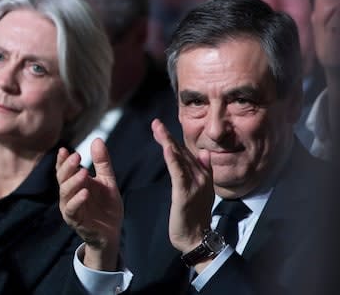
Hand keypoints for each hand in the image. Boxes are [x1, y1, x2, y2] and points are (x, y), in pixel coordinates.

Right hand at [56, 138, 122, 270]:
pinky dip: (77, 200)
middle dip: (67, 167)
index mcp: (75, 184)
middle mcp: (69, 195)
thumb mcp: (108, 181)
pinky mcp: (76, 221)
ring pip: (65, 193)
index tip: (64, 150)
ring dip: (73, 182)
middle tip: (76, 156)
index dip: (62, 160)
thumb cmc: (107, 207)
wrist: (112, 232)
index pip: (64, 170)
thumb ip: (102, 163)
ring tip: (83, 172)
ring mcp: (71, 208)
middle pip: (62, 179)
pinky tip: (85, 192)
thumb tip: (97, 139)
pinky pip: (72, 209)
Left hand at [152, 119, 213, 252]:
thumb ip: (200, 172)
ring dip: (168, 142)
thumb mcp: (198, 191)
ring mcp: (194, 185)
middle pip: (181, 152)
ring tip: (158, 128)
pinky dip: (173, 160)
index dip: (172, 140)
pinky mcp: (185, 194)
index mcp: (202, 175)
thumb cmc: (194, 216)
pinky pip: (178, 174)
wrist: (198, 238)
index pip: (185, 153)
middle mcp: (200, 176)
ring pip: (179, 158)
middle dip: (167, 136)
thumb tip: (204, 153)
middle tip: (155, 122)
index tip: (160, 128)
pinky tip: (166, 148)